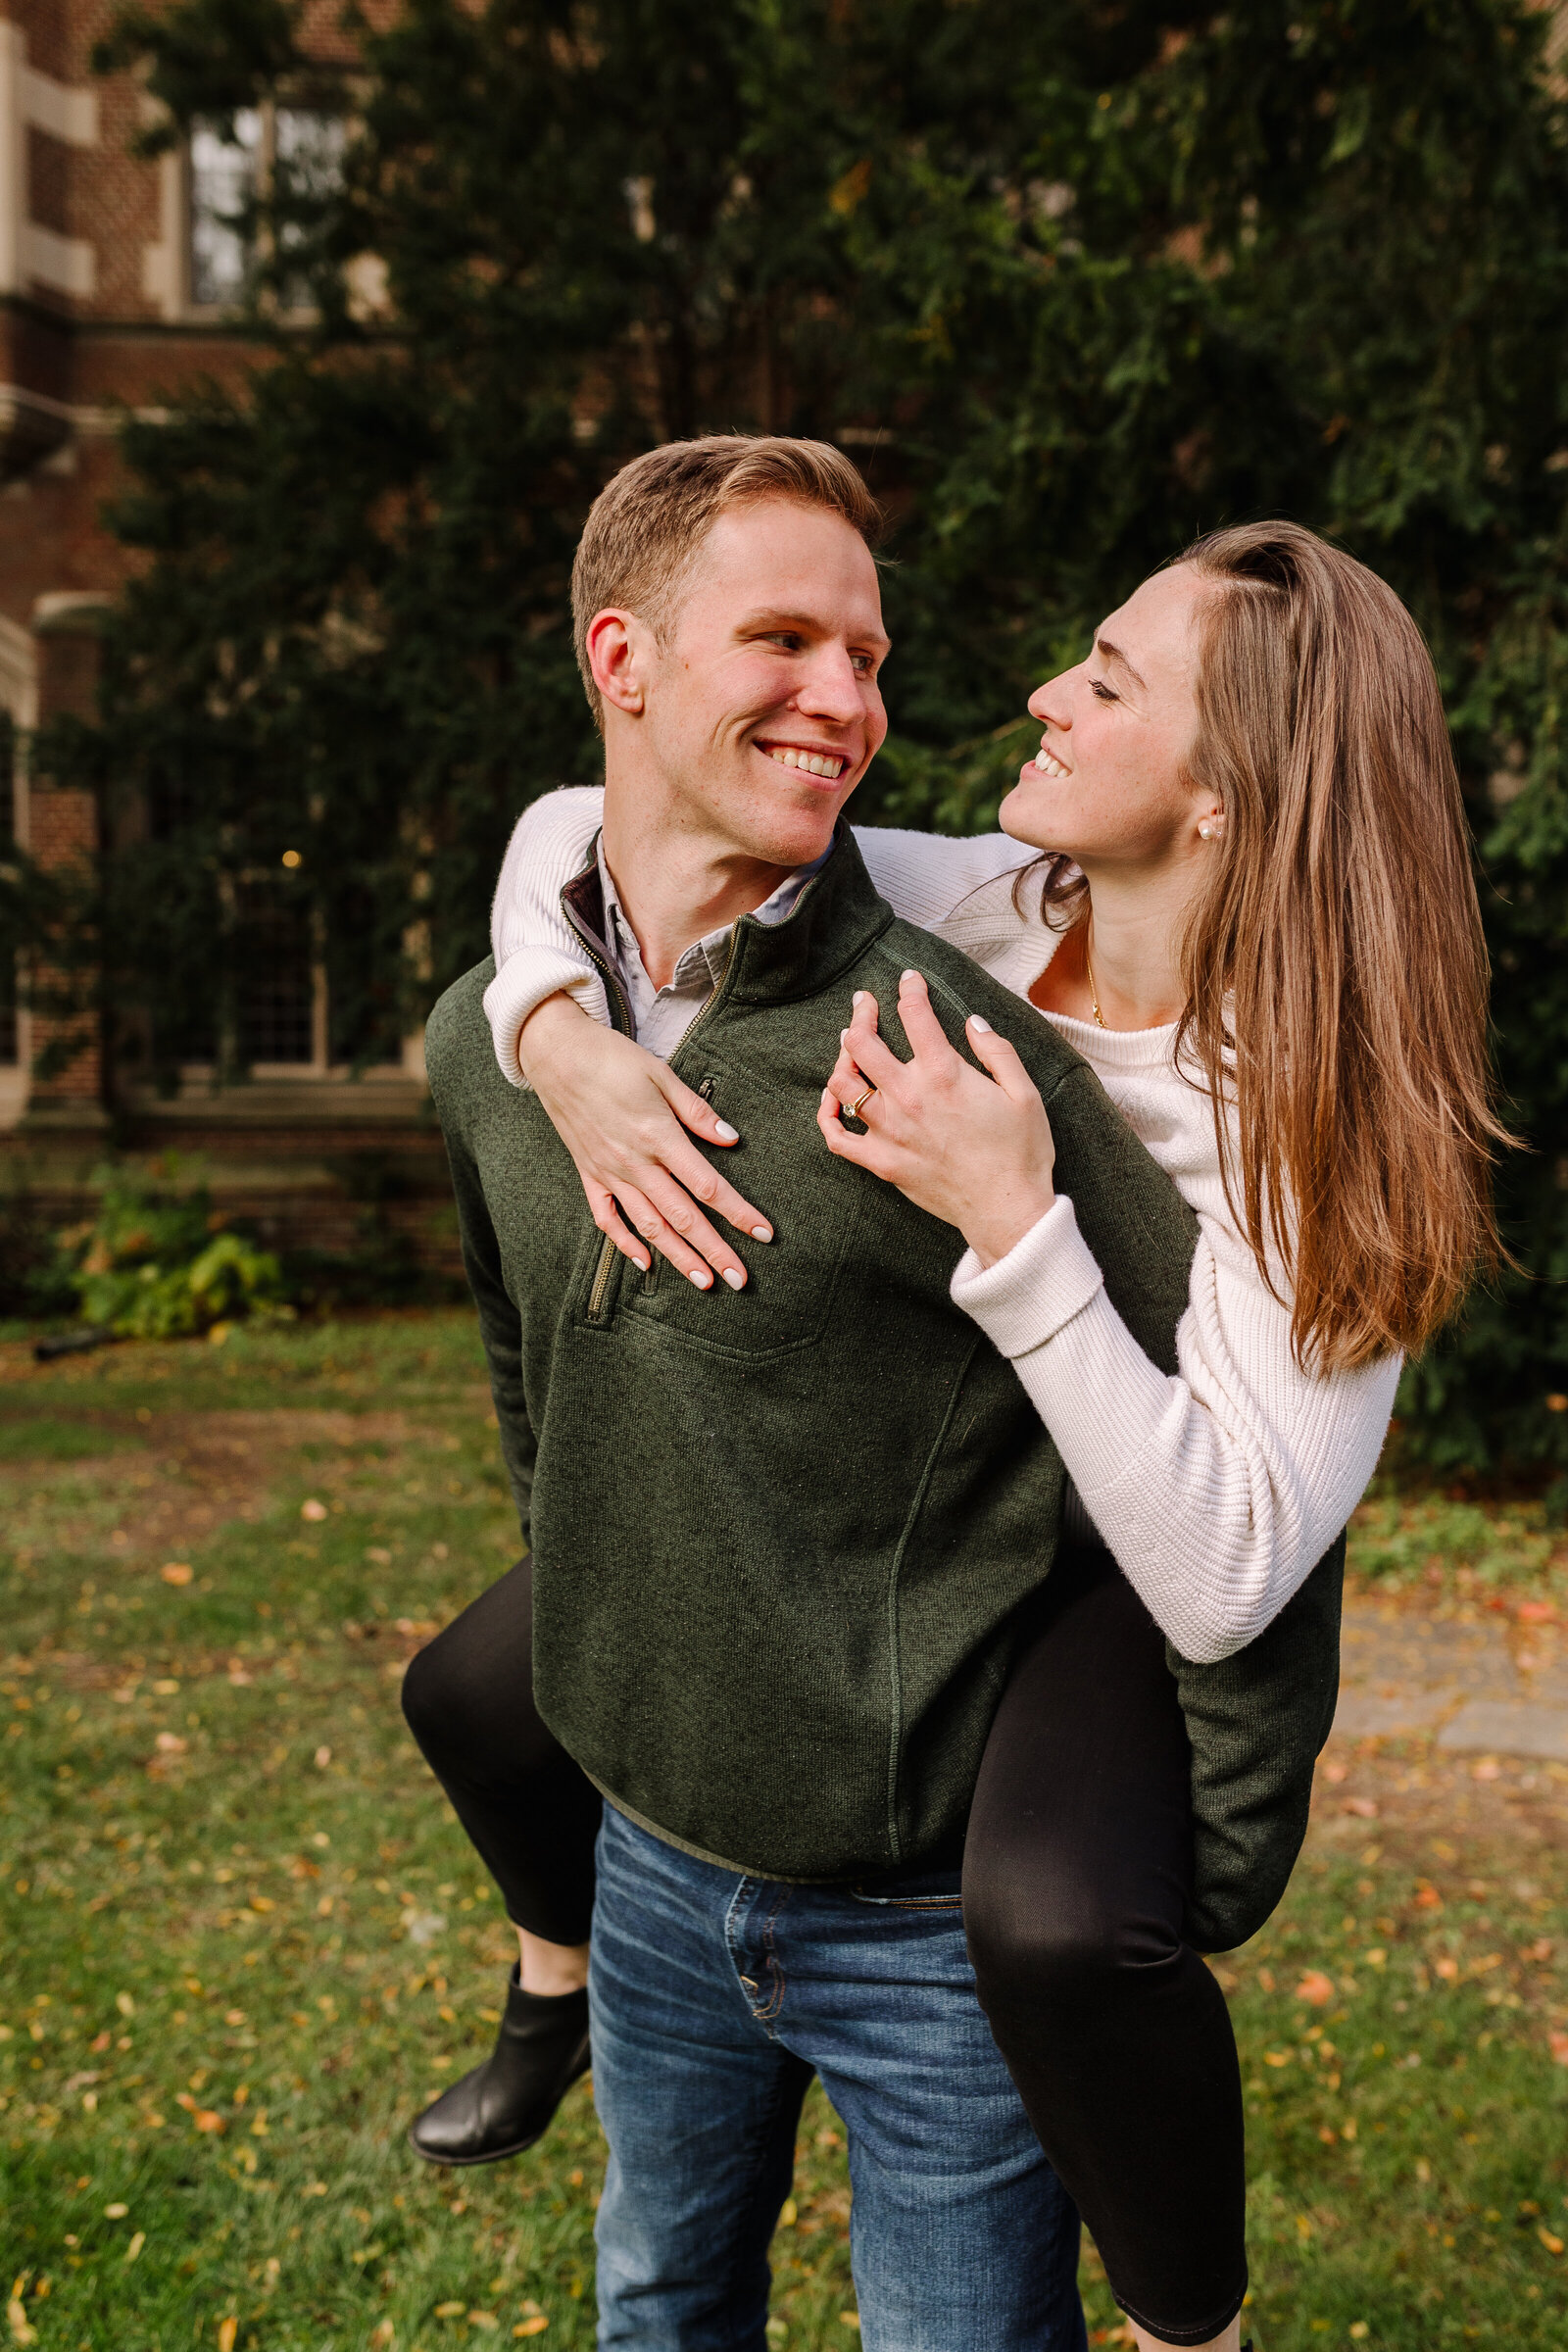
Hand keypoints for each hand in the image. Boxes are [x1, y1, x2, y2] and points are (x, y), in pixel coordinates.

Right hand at [519, 995, 772, 1291]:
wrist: (555, 1055)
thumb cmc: (612, 1059)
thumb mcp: (661, 1075)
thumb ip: (697, 1111)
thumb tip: (732, 1138)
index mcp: (658, 1136)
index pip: (707, 1186)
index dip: (738, 1212)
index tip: (763, 1234)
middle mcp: (634, 1163)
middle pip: (683, 1217)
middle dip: (714, 1251)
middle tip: (740, 1280)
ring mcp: (609, 1173)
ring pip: (649, 1226)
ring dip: (678, 1257)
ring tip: (703, 1281)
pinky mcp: (589, 1175)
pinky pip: (607, 1218)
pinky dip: (625, 1243)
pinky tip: (645, 1263)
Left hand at [816, 970, 1056, 1267]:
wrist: (1007, 1210)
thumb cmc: (1021, 1153)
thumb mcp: (1024, 1092)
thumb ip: (996, 1051)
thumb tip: (971, 1021)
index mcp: (944, 1074)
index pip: (914, 1015)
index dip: (909, 989)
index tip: (908, 979)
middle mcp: (909, 1097)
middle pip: (861, 1043)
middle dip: (860, 1014)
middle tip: (863, 1004)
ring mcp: (889, 1131)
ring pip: (842, 1084)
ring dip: (842, 1058)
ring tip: (849, 1048)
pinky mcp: (881, 1162)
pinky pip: (837, 1137)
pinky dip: (827, 1116)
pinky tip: (832, 1100)